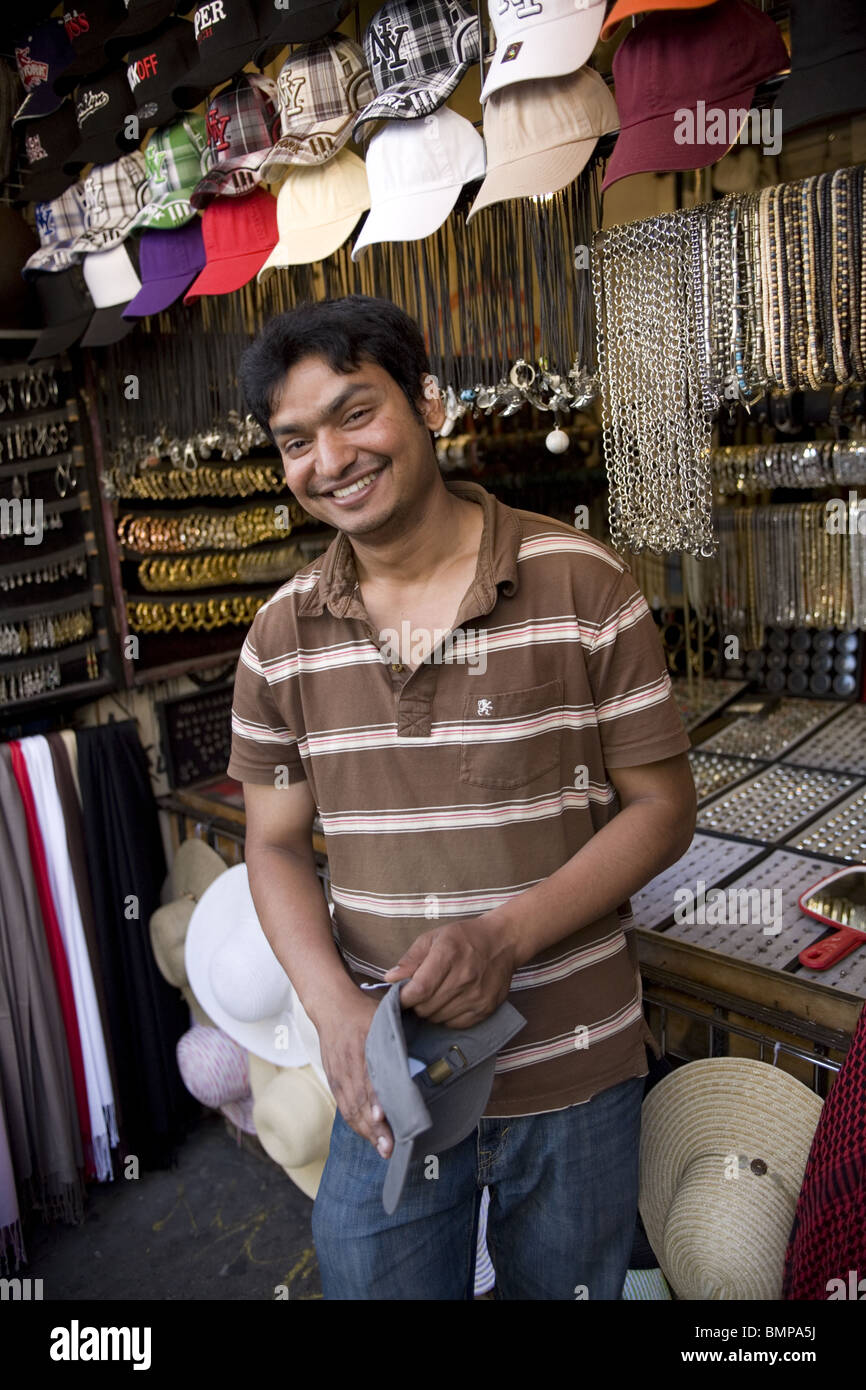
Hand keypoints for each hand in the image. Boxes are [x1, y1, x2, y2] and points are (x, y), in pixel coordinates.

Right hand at [315, 990, 393, 1158]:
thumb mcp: (383, 1016)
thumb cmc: (363, 1012)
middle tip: (389, 1148)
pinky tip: (370, 1135)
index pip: (368, 1077)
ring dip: (366, 1131)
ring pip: (351, 1109)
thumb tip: (424, 1049)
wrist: (331, 1006)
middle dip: (374, 1127)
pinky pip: (344, 1107)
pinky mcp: (334, 1080)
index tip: (382, 1115)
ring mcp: (338, 1075)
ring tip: (383, 1148)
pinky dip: (357, 1123)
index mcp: (362, 1046)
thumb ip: (399, 1034)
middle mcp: (348, 1065)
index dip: (374, 1098)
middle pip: (359, 1101)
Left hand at [383, 914, 517, 1027]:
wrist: (502, 942)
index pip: (419, 989)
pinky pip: (455, 1024)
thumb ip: (410, 959)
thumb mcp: (433, 938)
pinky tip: (448, 1002)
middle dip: (415, 1004)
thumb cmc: (463, 938)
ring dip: (430, 1011)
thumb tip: (390, 979)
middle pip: (426, 1007)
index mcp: (448, 954)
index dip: (403, 998)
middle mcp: (465, 977)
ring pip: (438, 1018)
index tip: (399, 997)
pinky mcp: (486, 1009)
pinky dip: (446, 1017)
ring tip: (435, 995)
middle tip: (418, 994)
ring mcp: (477, 996)